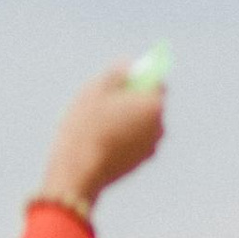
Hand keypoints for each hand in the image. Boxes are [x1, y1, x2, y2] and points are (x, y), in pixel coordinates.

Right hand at [39, 65, 166, 216]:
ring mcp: (151, 147)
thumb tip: (129, 65)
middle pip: (149, 104)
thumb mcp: (96, 90)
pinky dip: (124, 137)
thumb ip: (116, 73)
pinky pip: (135, 142)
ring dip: (127, 120)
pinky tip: (101, 141)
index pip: (156, 82)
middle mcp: (159, 127)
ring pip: (141, 124)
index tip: (120, 81)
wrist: (79, 172)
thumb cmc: (86, 128)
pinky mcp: (140, 164)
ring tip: (99, 124)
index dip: (139, 78)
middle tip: (104, 102)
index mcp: (153, 105)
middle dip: (132, 100)